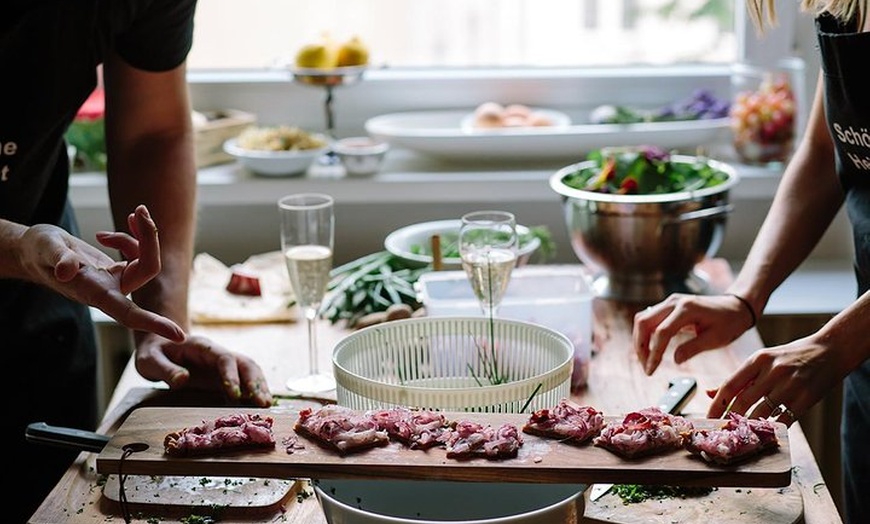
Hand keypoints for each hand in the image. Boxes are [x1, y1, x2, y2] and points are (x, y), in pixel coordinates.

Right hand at [17, 205, 183, 341]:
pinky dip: (132, 236)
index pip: (130, 314)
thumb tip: (66, 271)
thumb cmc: (38, 251)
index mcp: (95, 293)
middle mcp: (110, 290)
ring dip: (143, 233)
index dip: (154, 324)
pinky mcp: (119, 269)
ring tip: (130, 214)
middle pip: (147, 269)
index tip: (179, 336)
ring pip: (146, 259)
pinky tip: (108, 233)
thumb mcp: (45, 249)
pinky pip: (139, 253)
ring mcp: (117, 280)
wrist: (35, 251)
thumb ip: (57, 258)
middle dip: (150, 239)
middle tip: (140, 210)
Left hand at [134, 332, 272, 406]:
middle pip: (244, 363)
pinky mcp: (224, 376)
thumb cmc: (154, 354)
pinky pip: (244, 381)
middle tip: (263, 403)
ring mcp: (223, 365)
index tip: (234, 395)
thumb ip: (165, 370)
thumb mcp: (150, 360)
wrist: (159, 348)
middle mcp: (218, 354)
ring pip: (249, 370)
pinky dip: (254, 391)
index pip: (224, 358)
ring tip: (266, 405)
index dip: (232, 375)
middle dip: (255, 382)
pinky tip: (259, 405)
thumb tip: (183, 379)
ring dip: (260, 386)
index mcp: (202, 347)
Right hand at [633, 293, 755, 374]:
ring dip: (640, 340)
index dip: (654, 352)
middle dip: (640, 346)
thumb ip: (693, 348)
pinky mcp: (668, 306)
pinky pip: (648, 319)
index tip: (651, 370)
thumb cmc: (729, 322)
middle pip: (643, 322)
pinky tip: (650, 349)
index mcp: (687, 309)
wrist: (735, 307)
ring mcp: (669, 302)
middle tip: (646, 366)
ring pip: (642, 319)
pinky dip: (645, 335)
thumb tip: (675, 360)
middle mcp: (674, 302)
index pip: (661, 332)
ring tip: (646, 360)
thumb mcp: (716, 339)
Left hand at [706, 335, 841, 425]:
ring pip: (761, 413)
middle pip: (742, 402)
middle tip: (722, 431)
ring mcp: (790, 384)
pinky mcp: (806, 398)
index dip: (716, 405)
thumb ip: (739, 378)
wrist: (830, 350)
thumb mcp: (763, 360)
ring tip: (742, 433)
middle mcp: (773, 371)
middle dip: (729, 419)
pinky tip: (768, 431)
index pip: (729, 385)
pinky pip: (783, 420)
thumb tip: (710, 393)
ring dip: (750, 426)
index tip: (708, 419)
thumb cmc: (790, 356)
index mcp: (758, 359)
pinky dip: (773, 428)